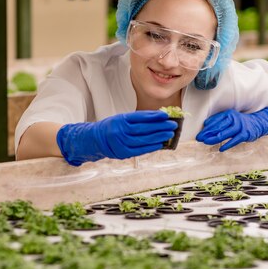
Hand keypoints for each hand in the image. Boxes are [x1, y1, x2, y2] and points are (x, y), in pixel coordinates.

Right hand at [56, 111, 177, 165]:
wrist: (95, 140)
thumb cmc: (111, 127)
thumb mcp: (122, 118)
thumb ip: (137, 119)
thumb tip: (158, 119)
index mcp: (120, 119)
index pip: (141, 117)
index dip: (155, 116)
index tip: (166, 115)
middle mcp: (120, 131)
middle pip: (145, 129)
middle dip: (161, 127)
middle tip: (172, 124)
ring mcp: (121, 143)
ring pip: (144, 140)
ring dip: (159, 137)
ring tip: (169, 133)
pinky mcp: (123, 153)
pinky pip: (141, 150)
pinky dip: (152, 147)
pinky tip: (160, 143)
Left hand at [196, 107, 267, 151]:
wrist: (257, 123)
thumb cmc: (239, 122)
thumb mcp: (229, 119)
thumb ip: (218, 121)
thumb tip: (205, 124)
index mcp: (229, 114)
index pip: (215, 121)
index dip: (206, 128)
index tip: (199, 134)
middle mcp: (234, 118)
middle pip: (219, 126)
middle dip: (208, 133)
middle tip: (199, 138)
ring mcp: (240, 126)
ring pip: (226, 133)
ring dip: (215, 138)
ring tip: (206, 142)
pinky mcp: (245, 134)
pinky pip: (235, 140)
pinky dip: (228, 144)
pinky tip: (220, 149)